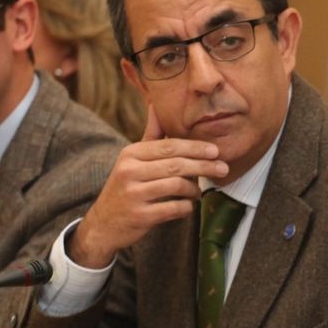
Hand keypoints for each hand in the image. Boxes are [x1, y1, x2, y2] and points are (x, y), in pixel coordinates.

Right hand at [68, 107, 228, 268]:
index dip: (196, 148)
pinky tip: (187, 205)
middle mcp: (129, 171)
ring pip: (177, 186)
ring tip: (198, 192)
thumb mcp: (132, 159)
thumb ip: (150, 135)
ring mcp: (133, 194)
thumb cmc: (126, 186)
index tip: (215, 151)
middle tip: (223, 168)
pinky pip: (174, 208)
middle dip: (204, 166)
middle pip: (176, 165)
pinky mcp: (140, 216)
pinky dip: (186, 207)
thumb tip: (156, 105)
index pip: (169, 146)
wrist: (104, 223)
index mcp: (130, 154)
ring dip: (194, 189)